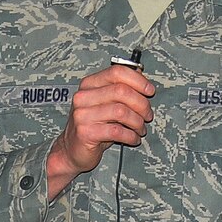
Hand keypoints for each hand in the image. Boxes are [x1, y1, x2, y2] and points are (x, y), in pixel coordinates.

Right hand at [46, 63, 156, 198]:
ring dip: (137, 122)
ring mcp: (82, 115)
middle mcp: (83, 97)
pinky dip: (131, 136)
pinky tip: (133, 139)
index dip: (138, 80)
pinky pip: (117, 131)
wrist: (72, 149)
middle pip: (121, 91)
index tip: (149, 91)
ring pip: (121, 111)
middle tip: (147, 115)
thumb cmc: (94, 125)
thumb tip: (140, 74)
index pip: (117, 72)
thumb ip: (121, 88)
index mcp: (89, 84)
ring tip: (140, 128)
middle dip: (142, 104)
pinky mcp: (85, 133)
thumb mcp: (106, 103)